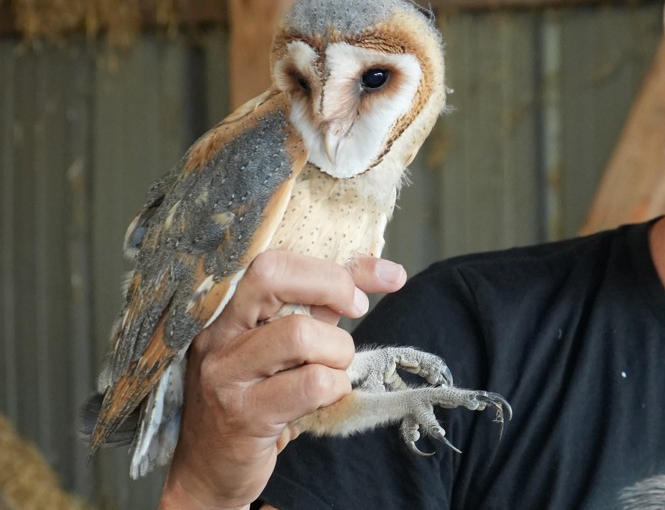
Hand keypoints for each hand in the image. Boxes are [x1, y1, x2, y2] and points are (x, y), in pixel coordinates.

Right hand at [158, 251, 406, 508]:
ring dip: (338, 352)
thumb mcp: (288, 342)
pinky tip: (324, 400)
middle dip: (333, 286)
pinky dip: (336, 388)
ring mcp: (226, 373)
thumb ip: (325, 304)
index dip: (333, 266)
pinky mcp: (244, 414)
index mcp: (225, 310)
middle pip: (272, 277)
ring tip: (331, 371)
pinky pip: (313, 383)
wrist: (212, 468)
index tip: (373, 282)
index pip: (274, 262)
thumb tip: (385, 273)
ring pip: (302, 334)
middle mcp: (217, 334)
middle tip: (357, 310)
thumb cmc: (259, 396)